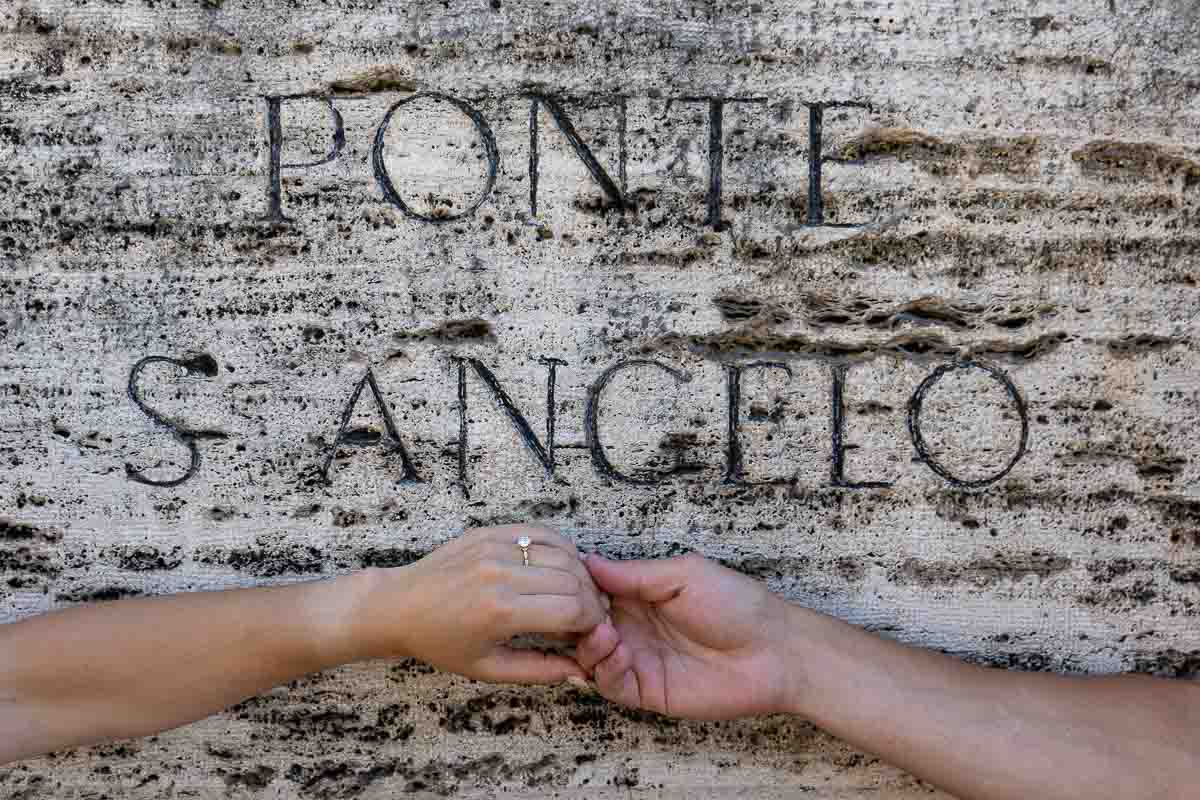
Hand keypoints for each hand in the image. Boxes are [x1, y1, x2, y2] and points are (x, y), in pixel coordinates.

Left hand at [342, 524, 606, 683]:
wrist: (398, 606)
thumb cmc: (441, 642)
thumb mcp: (488, 668)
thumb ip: (539, 670)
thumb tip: (581, 672)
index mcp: (500, 612)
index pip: (572, 610)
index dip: (592, 622)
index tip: (592, 631)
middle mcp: (500, 574)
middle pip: (573, 580)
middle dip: (591, 599)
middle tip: (589, 614)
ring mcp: (494, 547)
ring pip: (563, 553)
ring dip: (580, 574)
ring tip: (577, 592)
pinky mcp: (489, 531)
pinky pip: (540, 532)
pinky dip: (561, 548)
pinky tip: (561, 566)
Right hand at [574, 553, 797, 719]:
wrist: (775, 651)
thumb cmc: (737, 604)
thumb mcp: (684, 575)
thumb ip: (634, 574)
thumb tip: (588, 560)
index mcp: (639, 595)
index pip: (592, 591)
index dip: (576, 588)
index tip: (567, 582)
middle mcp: (633, 627)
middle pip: (583, 626)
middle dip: (574, 620)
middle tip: (579, 613)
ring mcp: (639, 660)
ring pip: (590, 657)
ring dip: (588, 646)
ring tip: (606, 634)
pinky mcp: (648, 691)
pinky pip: (611, 685)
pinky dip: (605, 671)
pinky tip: (620, 653)